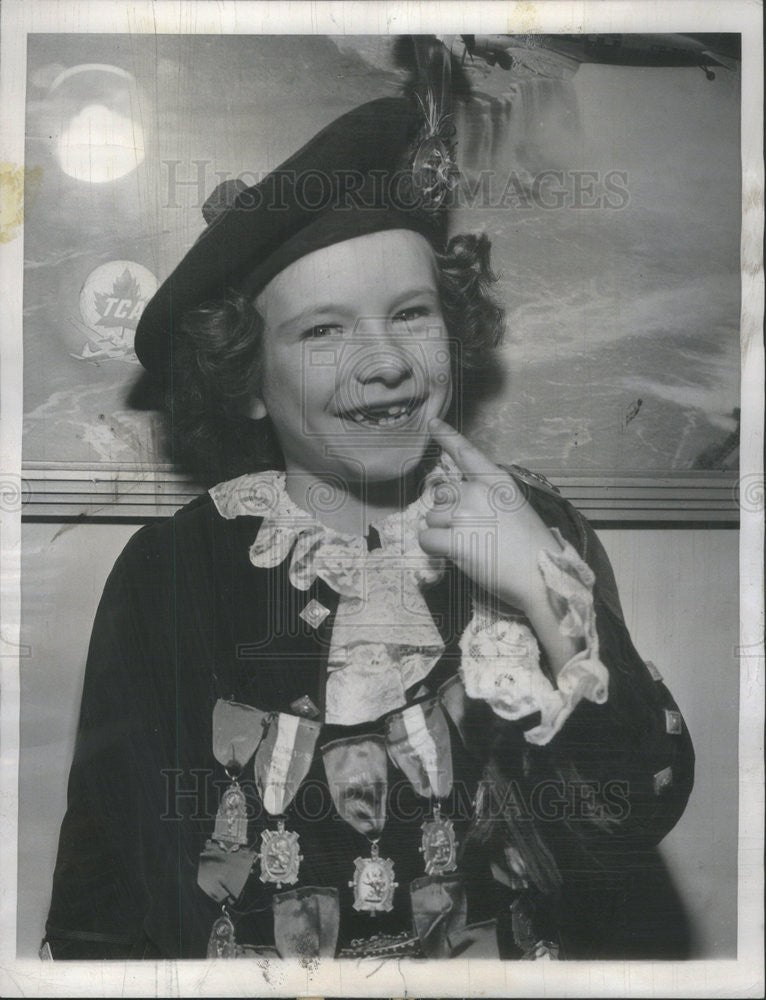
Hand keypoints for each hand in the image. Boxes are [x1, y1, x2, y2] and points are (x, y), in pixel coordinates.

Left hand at [418, 419, 556, 613]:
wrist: (543, 576)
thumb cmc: (531, 547)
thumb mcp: (515, 508)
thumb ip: (487, 498)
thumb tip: (456, 502)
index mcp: (497, 482)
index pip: (467, 454)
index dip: (448, 436)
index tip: (432, 423)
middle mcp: (479, 492)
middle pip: (441, 496)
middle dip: (447, 515)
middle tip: (472, 534)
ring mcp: (467, 515)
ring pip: (432, 518)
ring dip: (442, 533)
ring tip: (470, 545)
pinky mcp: (457, 541)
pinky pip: (427, 539)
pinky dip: (434, 549)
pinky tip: (454, 555)